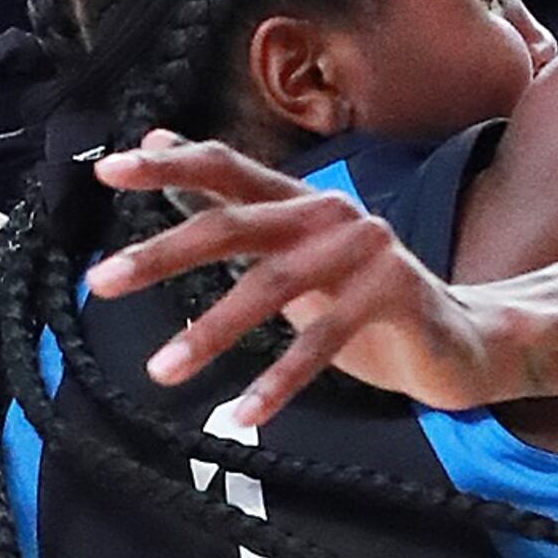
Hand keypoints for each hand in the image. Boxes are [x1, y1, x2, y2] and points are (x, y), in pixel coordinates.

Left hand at [87, 137, 507, 424]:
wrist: (455, 341)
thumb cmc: (361, 301)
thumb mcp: (290, 255)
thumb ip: (231, 209)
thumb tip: (161, 145)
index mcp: (298, 201)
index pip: (226, 168)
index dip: (168, 166)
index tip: (108, 169)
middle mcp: (329, 214)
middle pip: (234, 224)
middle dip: (162, 254)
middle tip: (102, 282)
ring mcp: (366, 250)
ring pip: (272, 286)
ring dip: (211, 332)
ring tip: (162, 370)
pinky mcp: (395, 292)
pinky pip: (324, 340)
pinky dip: (280, 380)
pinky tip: (244, 412)